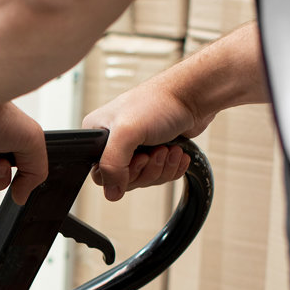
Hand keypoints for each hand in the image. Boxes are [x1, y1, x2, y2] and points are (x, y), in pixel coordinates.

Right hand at [83, 80, 210, 201]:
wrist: (191, 96)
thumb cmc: (159, 103)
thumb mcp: (127, 132)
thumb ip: (112, 164)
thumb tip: (111, 193)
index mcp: (98, 133)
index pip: (101, 173)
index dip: (123, 174)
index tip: (140, 158)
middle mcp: (114, 141)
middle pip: (125, 179)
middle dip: (148, 169)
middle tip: (157, 151)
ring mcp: (136, 147)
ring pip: (145, 178)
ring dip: (162, 167)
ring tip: (169, 149)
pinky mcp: (155, 151)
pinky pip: (160, 174)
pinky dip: (172, 167)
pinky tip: (177, 152)